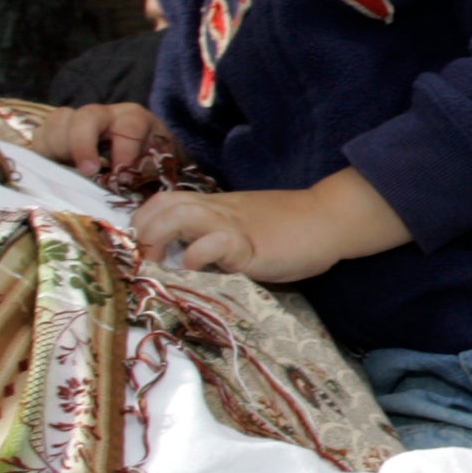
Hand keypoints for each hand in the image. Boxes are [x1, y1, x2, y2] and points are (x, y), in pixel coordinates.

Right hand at [36, 102, 176, 185]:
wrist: (132, 163)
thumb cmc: (145, 168)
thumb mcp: (154, 170)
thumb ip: (144, 176)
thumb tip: (128, 188)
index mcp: (134, 120)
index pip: (130, 125)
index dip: (125, 149)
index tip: (122, 176)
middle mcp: (104, 114)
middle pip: (88, 116)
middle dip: (84, 144)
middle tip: (88, 171)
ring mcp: (77, 121)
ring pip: (59, 121)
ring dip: (59, 148)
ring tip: (66, 172)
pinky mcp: (54, 134)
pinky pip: (41, 135)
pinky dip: (42, 153)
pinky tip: (51, 172)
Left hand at [129, 165, 409, 282]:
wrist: (328, 219)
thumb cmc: (291, 228)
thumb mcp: (246, 226)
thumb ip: (219, 235)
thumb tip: (189, 258)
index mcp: (215, 206)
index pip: (164, 201)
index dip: (144, 221)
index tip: (143, 248)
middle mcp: (217, 211)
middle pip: (163, 205)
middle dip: (143, 233)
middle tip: (146, 261)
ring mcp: (232, 226)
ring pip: (179, 216)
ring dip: (159, 240)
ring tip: (160, 265)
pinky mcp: (249, 246)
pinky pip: (212, 244)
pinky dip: (195, 257)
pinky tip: (196, 271)